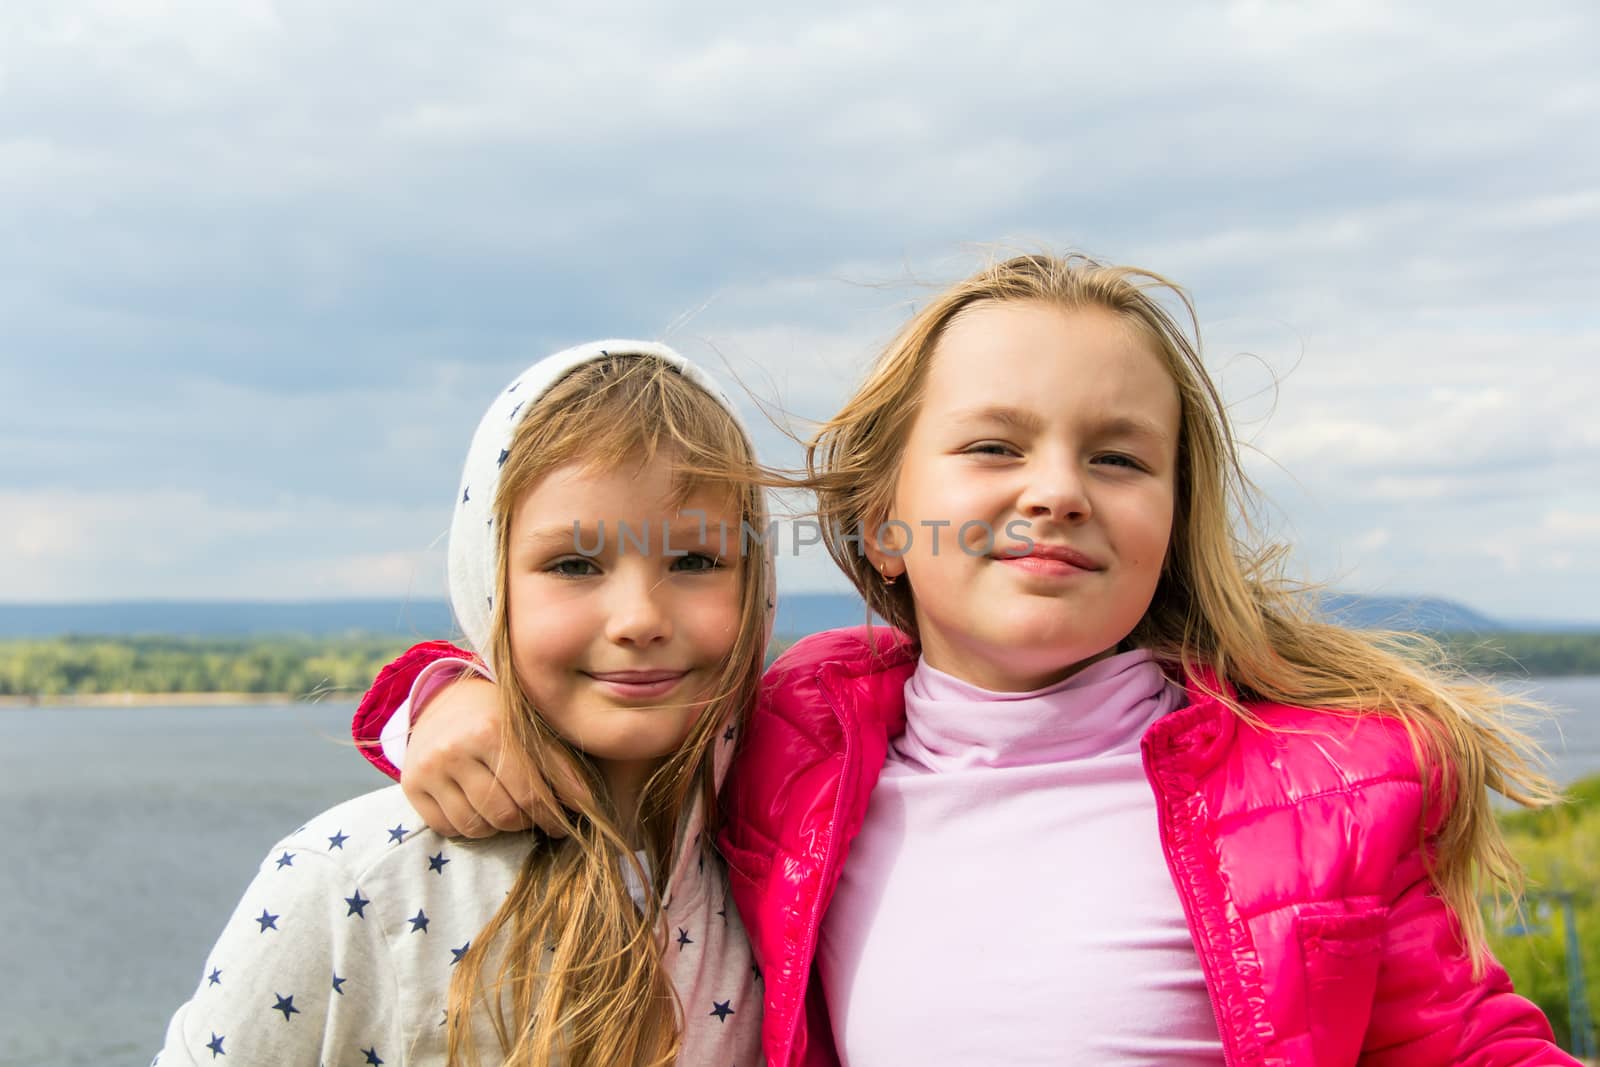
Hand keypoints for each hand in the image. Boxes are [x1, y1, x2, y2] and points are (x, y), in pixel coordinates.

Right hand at [401, 675, 587, 837]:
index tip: (563, 826)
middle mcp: (457, 748)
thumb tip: (589, 808)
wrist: (446, 700)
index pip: (531, 795)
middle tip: (537, 819)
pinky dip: (469, 826)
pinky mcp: (412, 784)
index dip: (552, 818)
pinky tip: (480, 809)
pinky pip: (447, 827)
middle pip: (504, 814)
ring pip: (476, 826)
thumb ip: (562, 766)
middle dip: (527, 823)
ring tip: (510, 811)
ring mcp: (431, 768)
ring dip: (499, 826)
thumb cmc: (500, 717)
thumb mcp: (533, 730)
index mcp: (494, 730)